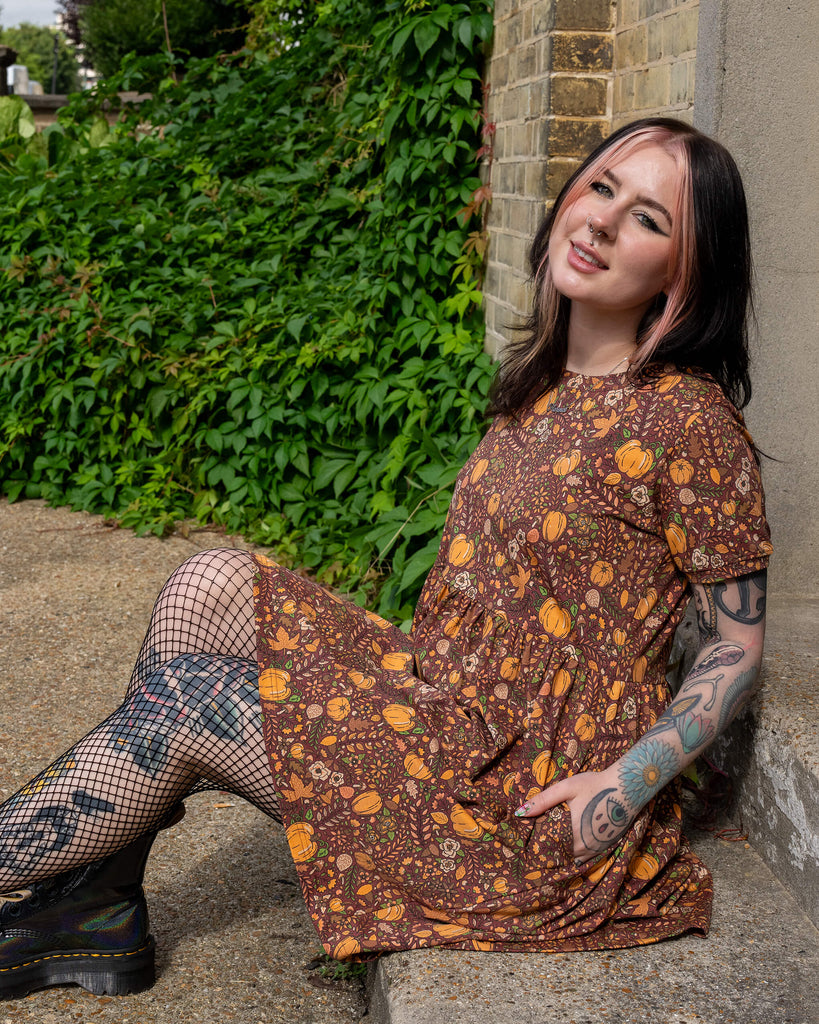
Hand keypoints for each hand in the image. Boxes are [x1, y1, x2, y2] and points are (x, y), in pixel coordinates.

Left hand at [515, 768, 633, 863]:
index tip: (529, 847)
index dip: (539, 849)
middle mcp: (586, 846)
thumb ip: (543, 800)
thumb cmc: (595, 785)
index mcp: (573, 834)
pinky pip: (588, 856)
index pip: (550, 850)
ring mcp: (598, 848)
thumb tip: (520, 812)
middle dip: (551, 852)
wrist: (627, 787)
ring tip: (552, 846)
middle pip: (562, 855)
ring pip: (575, 858)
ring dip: (564, 853)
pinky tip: (571, 844)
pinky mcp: (606, 846)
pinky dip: (578, 853)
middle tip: (537, 847)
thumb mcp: (567, 788)